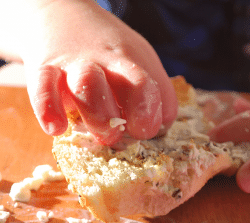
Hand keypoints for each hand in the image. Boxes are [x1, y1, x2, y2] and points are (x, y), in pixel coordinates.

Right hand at [2, 0, 177, 144]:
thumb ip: (148, 93)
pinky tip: (56, 127)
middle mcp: (110, 61)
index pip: (158, 94)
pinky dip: (49, 108)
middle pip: (135, 86)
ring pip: (90, 86)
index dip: (153, 119)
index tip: (140, 129)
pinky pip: (44, 87)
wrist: (60, 15)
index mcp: (136, 63)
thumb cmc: (104, 51)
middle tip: (124, 133)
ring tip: (97, 132)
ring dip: (98, 116)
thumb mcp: (136, 61)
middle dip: (137, 118)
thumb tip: (157, 127)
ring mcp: (78, 63)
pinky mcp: (45, 68)